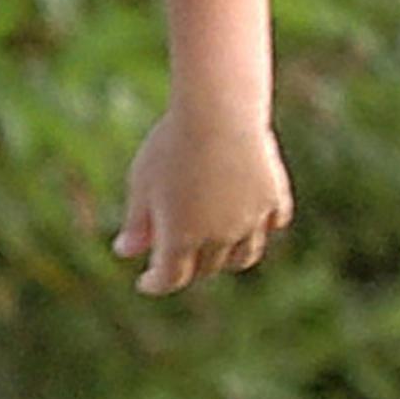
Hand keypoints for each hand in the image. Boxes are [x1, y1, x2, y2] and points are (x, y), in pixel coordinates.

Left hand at [115, 98, 292, 294]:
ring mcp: (252, 220)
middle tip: (174, 260)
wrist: (217, 113)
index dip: (156, 284)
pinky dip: (261, 229)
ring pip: (244, 255)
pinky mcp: (274, 197)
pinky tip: (250, 224)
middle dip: (187, 269)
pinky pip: (273, 223)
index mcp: (181, 239)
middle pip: (205, 268)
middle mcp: (220, 237)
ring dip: (226, 259)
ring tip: (212, 250)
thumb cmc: (170, 147)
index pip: (170, 279)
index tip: (146, 282)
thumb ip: (137, 224)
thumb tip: (125, 253)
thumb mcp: (142, 185)